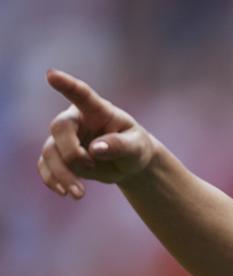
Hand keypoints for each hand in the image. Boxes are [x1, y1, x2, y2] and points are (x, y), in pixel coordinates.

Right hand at [38, 69, 155, 198]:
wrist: (129, 163)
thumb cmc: (135, 147)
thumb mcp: (137, 146)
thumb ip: (120, 145)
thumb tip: (96, 149)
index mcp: (97, 110)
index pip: (81, 94)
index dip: (66, 84)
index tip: (51, 75)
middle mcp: (76, 120)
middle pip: (59, 128)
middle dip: (71, 152)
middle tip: (91, 165)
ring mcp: (64, 139)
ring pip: (50, 151)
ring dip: (62, 173)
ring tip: (79, 194)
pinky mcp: (59, 157)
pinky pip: (46, 166)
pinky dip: (52, 180)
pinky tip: (64, 192)